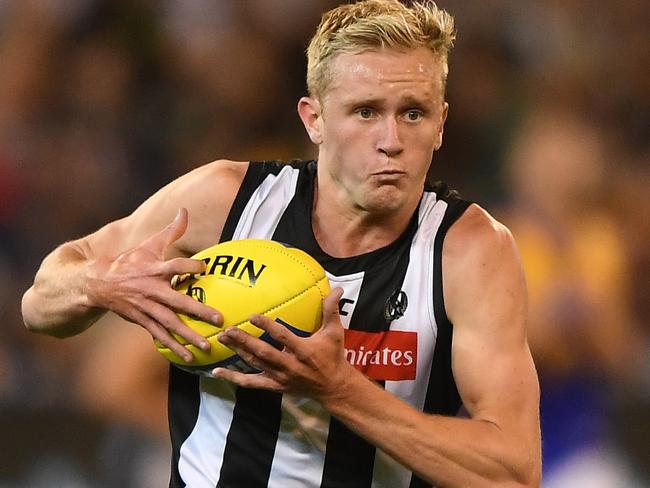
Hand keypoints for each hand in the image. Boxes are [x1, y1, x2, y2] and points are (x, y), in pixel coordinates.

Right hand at [86, 208, 220, 361]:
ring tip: (206, 346)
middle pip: (177, 301)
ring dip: (188, 335)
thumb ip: (171, 231)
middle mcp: (151, 289)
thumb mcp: (149, 245)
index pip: (175, 265)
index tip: (205, 267)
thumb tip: (184, 210)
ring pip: (169, 323)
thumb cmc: (130, 262)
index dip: (190, 265)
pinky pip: (159, 335)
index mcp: (154, 269)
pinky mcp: (141, 320)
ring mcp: (146, 307)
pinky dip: (173, 346)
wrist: (98, 284)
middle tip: (219, 320)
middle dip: (198, 311)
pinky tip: (188, 357)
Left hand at [213, 288, 350, 400]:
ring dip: (238, 352)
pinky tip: (217, 372)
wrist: (333, 387)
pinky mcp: (274, 386)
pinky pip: (251, 383)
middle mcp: (289, 365)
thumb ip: (332, 310)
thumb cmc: (333, 356)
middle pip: (263, 353)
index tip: (252, 316)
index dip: (267, 327)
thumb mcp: (334, 333)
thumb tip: (337, 289)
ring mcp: (280, 377)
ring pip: (255, 364)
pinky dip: (234, 379)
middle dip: (245, 341)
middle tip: (228, 329)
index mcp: (303, 351)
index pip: (282, 337)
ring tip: (222, 339)